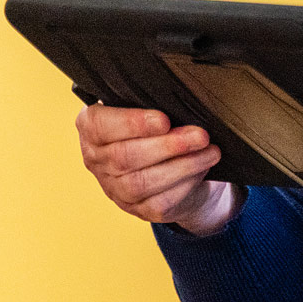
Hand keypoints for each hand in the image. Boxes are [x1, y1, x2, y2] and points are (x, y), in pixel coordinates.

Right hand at [76, 104, 242, 234]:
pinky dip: (185, 183)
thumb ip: (152, 100)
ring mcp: (116, 189)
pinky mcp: (139, 209)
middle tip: (200, 135)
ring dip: (183, 166)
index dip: (131, 123)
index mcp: (93, 129)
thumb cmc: (158, 127)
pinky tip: (202, 168)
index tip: (164, 119)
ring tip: (209, 151)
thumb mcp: (150, 106)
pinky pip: (160, 201)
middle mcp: (97, 160)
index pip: (99, 125)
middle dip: (168, 145)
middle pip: (125, 157)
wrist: (172, 165)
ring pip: (142, 182)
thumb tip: (180, 93)